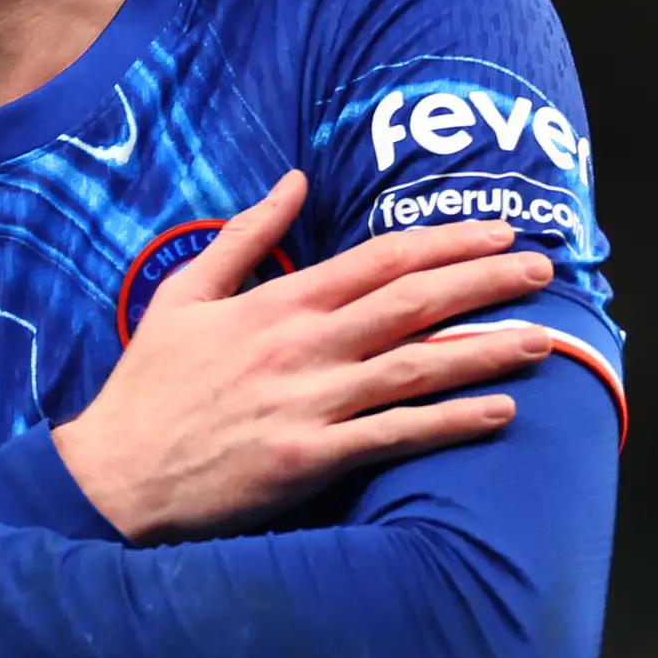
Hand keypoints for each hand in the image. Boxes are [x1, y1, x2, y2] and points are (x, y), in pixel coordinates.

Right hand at [52, 172, 562, 540]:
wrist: (112, 476)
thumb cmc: (150, 388)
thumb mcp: (184, 294)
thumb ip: (244, 236)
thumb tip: (294, 181)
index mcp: (277, 303)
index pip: (380, 259)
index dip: (448, 241)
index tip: (499, 230)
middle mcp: (302, 346)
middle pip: (413, 301)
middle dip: (487, 280)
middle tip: (545, 268)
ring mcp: (308, 403)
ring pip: (416, 366)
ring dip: (487, 349)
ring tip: (544, 338)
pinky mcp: (308, 460)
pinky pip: (394, 436)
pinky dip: (450, 422)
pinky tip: (499, 412)